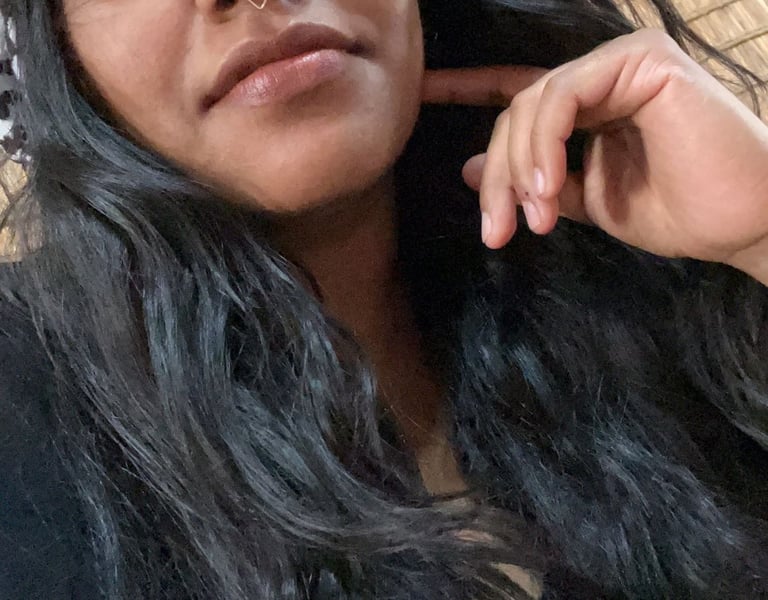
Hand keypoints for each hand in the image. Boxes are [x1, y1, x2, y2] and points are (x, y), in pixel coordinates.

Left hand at [422, 29, 767, 279]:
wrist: (741, 224)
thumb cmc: (676, 211)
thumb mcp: (587, 201)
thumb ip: (536, 181)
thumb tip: (473, 169)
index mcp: (589, 105)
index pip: (517, 94)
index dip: (466, 89)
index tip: (421, 94)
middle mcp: (602, 76)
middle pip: (516, 113)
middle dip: (499, 179)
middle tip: (498, 232)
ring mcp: (621, 63)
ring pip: (531, 106)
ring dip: (520, 170)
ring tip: (531, 220)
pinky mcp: (640, 62)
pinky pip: (561, 96)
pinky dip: (545, 144)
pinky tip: (548, 188)